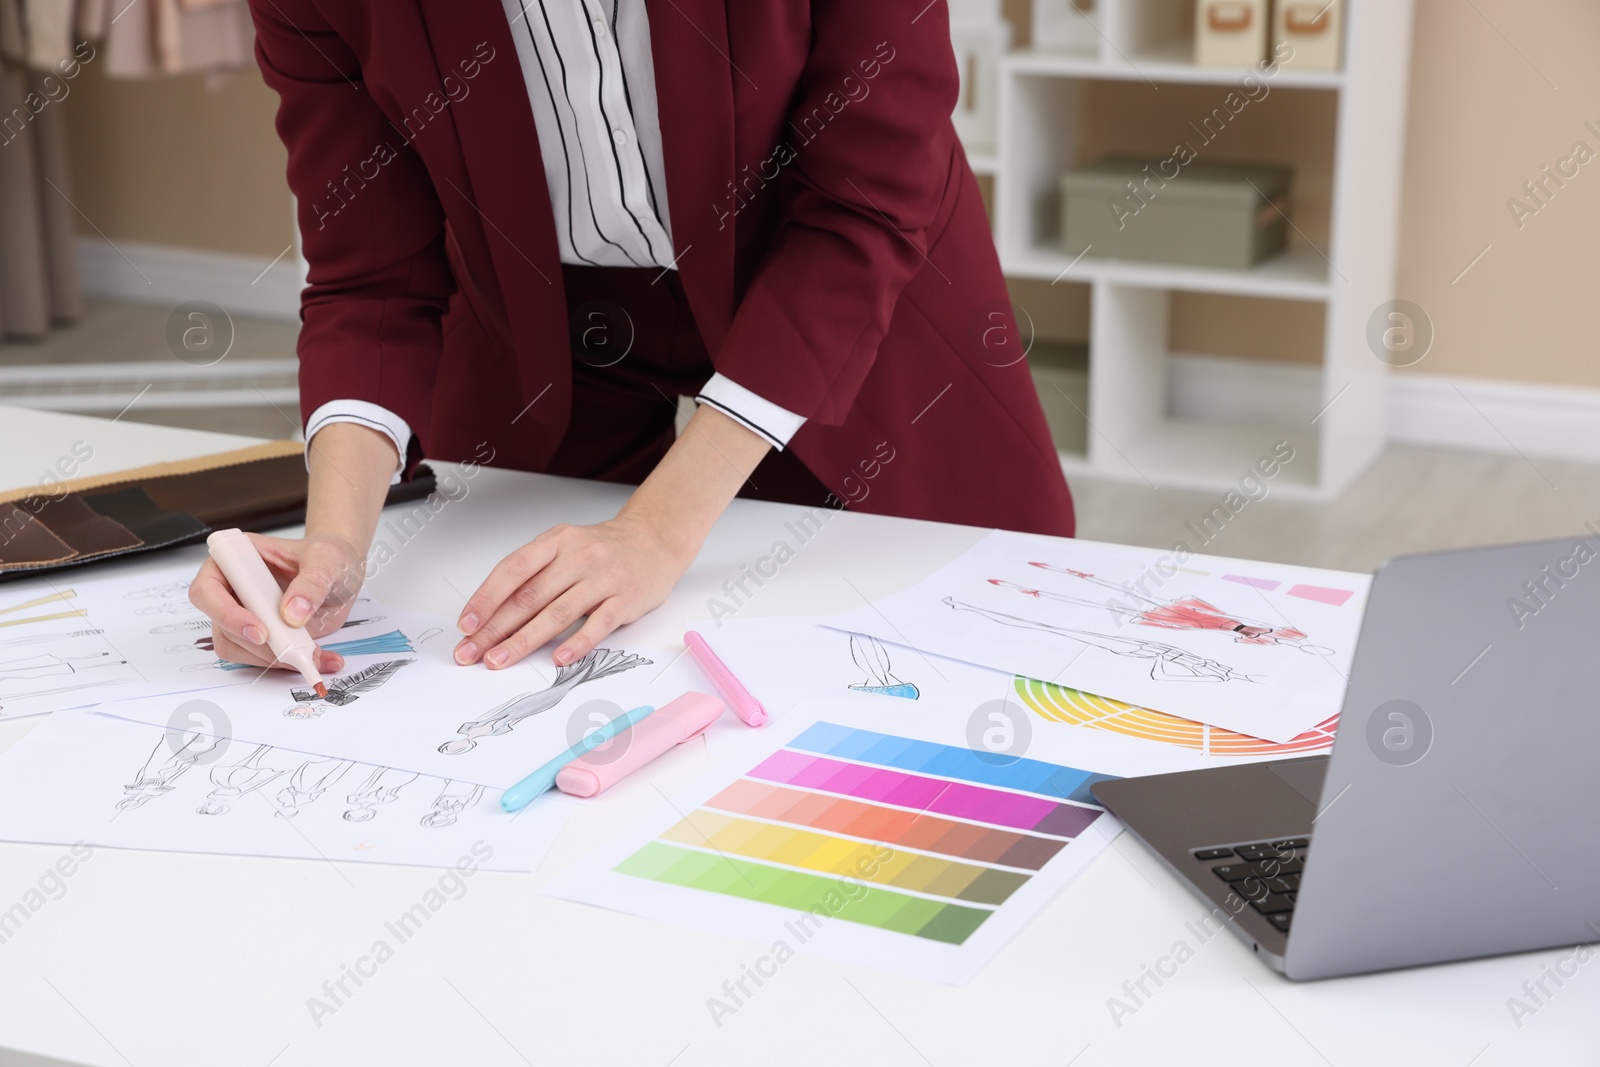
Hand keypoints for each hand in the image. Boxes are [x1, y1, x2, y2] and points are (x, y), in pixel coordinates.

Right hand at [188, 532, 360, 673]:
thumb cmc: (328, 555)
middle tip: (293, 649)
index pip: (207, 589)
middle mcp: (234, 589)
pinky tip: (318, 658)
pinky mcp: (263, 636)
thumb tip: (292, 614)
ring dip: (273, 658)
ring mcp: (246, 615)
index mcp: (238, 559)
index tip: (260, 630)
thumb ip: (312, 583)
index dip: (225, 613)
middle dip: (257, 644)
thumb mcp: (327, 559)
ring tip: (313, 653)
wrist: (344, 572)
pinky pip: (261, 659)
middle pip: (222, 627)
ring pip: (237, 648)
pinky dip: (287, 664)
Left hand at [453, 515, 692, 669]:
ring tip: (500, 660)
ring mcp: (605, 577)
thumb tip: (492, 614)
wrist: (655, 540)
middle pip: (530, 596)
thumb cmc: (603, 549)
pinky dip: (577, 643)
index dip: (486, 598)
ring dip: (524, 640)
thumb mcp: (565, 547)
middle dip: (495, 628)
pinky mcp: (627, 599)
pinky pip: (598, 624)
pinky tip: (558, 658)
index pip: (513, 570)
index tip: (466, 625)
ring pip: (558, 613)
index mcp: (557, 541)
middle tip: (471, 653)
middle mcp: (579, 556)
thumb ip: (535, 573)